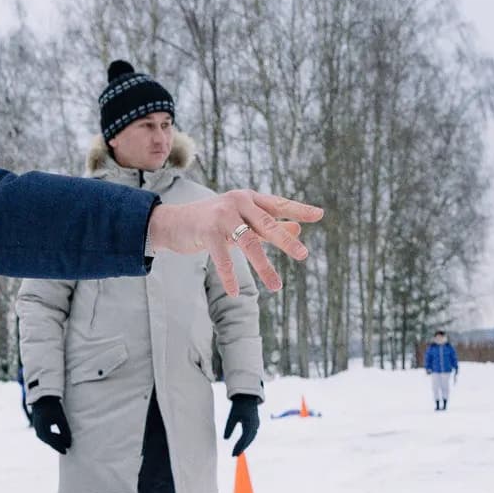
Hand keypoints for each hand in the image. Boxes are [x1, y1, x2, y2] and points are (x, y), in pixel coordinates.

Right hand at [29, 396, 70, 453]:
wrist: (44, 396)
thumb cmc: (53, 407)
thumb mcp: (61, 419)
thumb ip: (64, 431)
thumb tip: (68, 442)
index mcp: (43, 429)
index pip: (52, 442)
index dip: (59, 447)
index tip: (66, 451)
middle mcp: (38, 429)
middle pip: (48, 441)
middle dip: (57, 445)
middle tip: (65, 448)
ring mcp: (36, 426)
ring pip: (46, 438)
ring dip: (54, 441)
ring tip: (62, 442)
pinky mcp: (37, 423)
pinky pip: (44, 433)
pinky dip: (50, 436)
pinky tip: (57, 435)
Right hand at [146, 191, 319, 295]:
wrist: (174, 223)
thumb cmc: (212, 222)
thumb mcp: (242, 222)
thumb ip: (269, 226)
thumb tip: (299, 229)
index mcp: (249, 199)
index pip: (278, 204)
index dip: (299, 210)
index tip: (319, 215)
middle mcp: (237, 202)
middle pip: (267, 223)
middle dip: (286, 241)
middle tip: (303, 255)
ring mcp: (222, 216)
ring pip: (248, 243)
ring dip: (263, 267)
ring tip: (276, 287)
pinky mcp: (207, 231)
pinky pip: (223, 257)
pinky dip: (229, 277)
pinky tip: (235, 293)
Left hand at [223, 394, 260, 456]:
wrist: (247, 397)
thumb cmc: (239, 406)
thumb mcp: (232, 416)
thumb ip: (229, 427)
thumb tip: (225, 438)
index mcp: (250, 423)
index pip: (244, 438)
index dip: (239, 446)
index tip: (233, 453)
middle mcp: (255, 425)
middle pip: (248, 440)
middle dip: (241, 448)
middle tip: (234, 455)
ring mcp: (256, 424)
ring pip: (251, 438)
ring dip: (244, 445)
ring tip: (236, 452)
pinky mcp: (255, 424)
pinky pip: (251, 435)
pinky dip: (246, 440)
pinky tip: (241, 444)